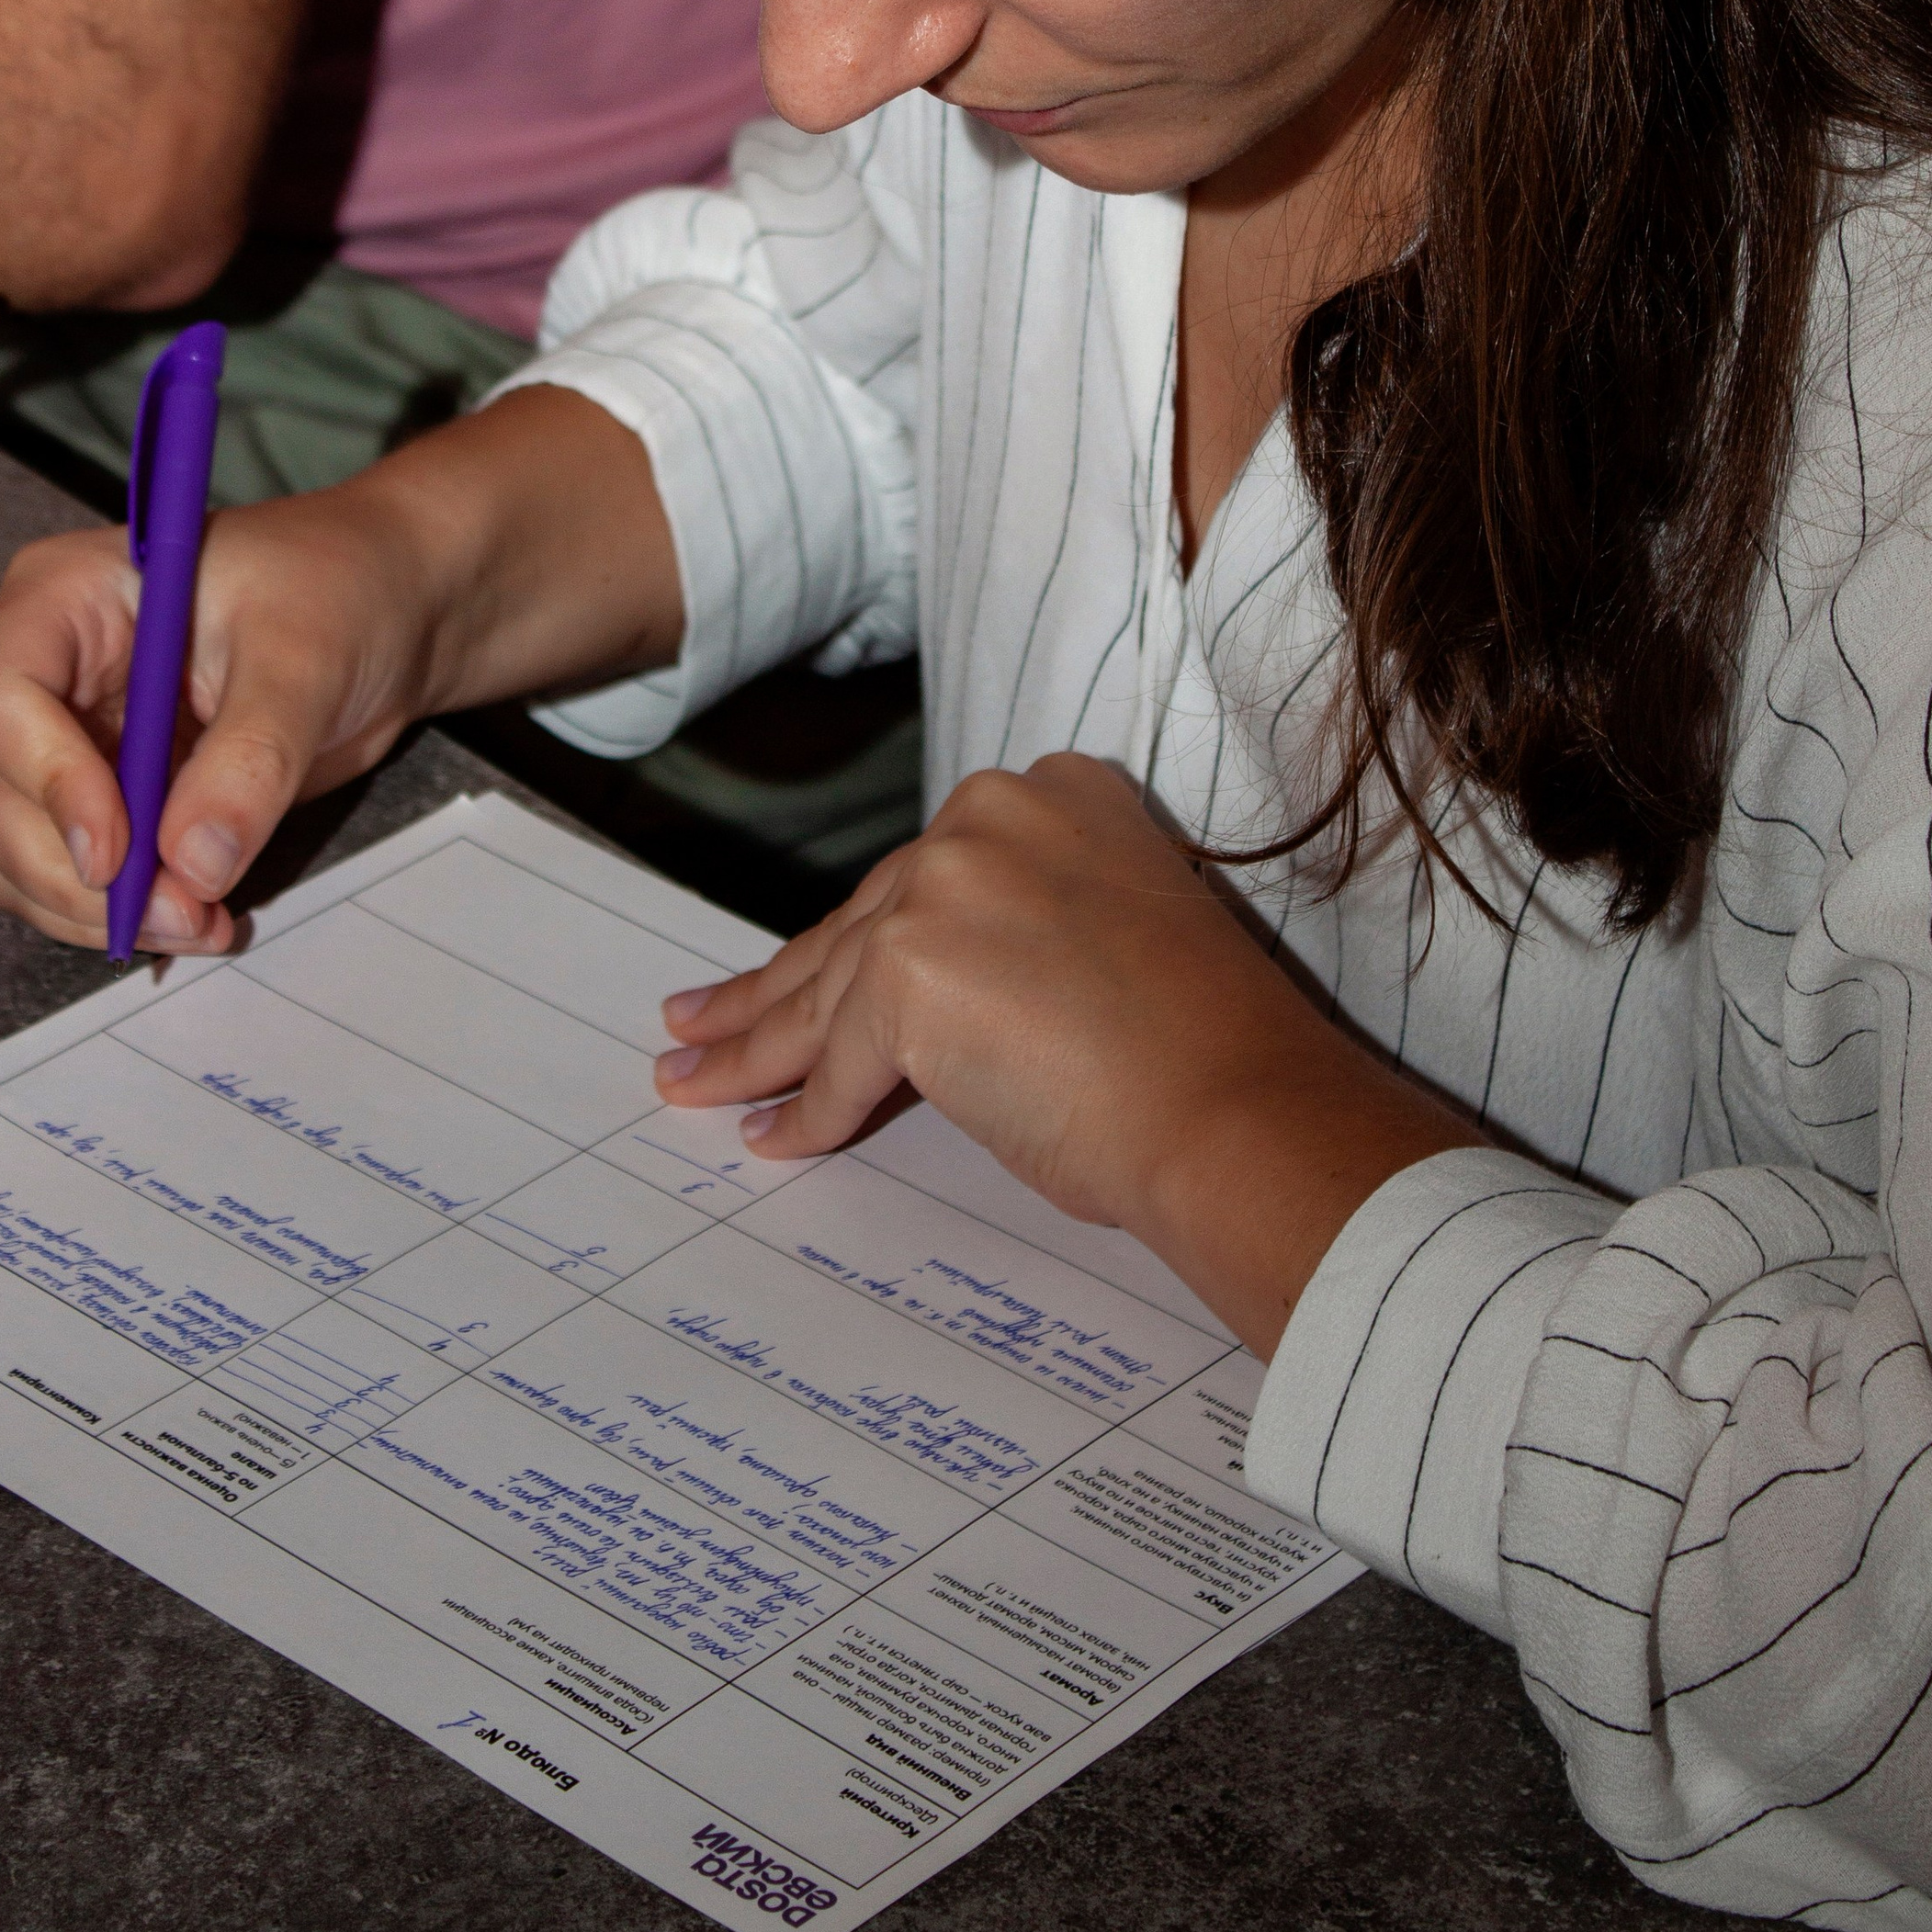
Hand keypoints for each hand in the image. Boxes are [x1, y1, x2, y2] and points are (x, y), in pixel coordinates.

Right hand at [0, 385, 685, 958]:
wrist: (388, 613)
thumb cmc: (341, 589)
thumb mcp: (306, 657)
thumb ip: (250, 759)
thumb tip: (192, 868)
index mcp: (65, 597)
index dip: (45, 781)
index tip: (121, 851)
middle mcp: (43, 672)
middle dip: (75, 875)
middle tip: (179, 916)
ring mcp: (64, 742)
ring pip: (15, 854)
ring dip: (91, 911)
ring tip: (201, 924)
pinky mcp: (103, 802)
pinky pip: (66, 879)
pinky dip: (116, 913)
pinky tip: (198, 916)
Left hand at [653, 751, 1481, 1356]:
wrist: (1237, 1110)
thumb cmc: (1206, 1056)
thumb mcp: (1110, 943)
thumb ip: (1019, 932)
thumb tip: (931, 999)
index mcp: (1057, 791)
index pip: (926, 878)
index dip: (858, 939)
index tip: (803, 967)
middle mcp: (991, 815)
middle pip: (860, 924)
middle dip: (775, 986)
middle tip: (700, 1022)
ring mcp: (945, 886)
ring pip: (828, 989)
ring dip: (756, 1046)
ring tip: (694, 1079)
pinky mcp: (909, 971)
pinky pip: (840, 1062)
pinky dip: (810, 1110)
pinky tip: (775, 1139)